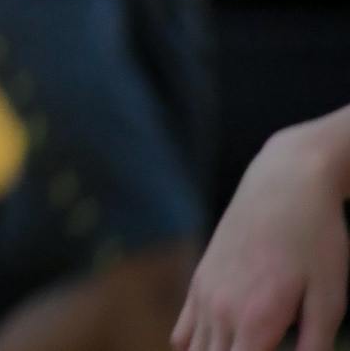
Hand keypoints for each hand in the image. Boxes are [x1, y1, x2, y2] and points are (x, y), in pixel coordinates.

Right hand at [174, 121, 348, 350]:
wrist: (285, 182)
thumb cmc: (317, 239)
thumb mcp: (332, 297)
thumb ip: (315, 346)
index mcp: (256, 320)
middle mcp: (221, 310)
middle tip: (259, 350)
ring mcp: (205, 293)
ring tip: (240, 348)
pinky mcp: (201, 279)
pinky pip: (185, 330)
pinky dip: (193, 348)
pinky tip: (215, 349)